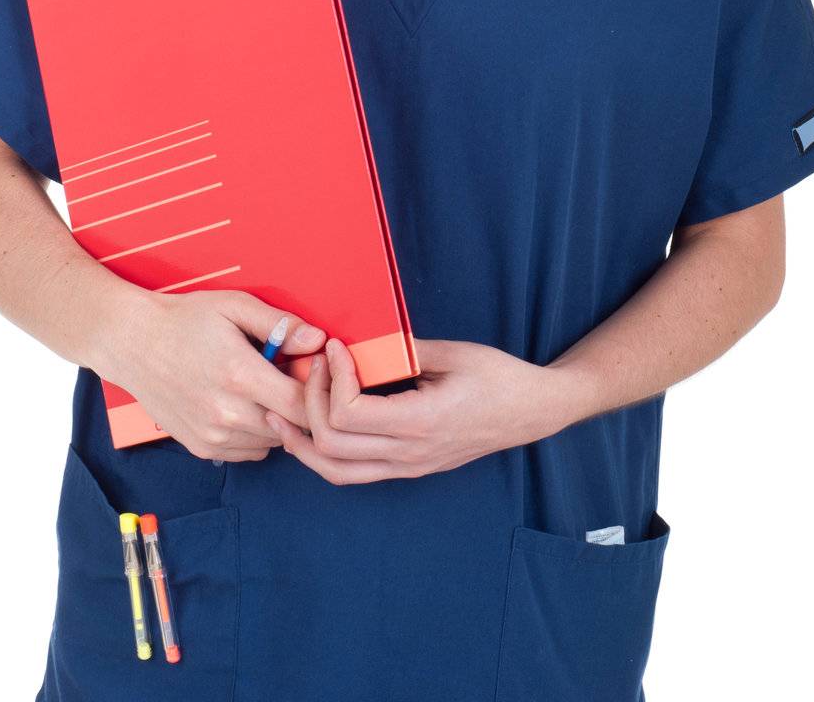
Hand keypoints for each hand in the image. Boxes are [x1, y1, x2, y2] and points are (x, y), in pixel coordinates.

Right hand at [102, 288, 324, 460]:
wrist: (132, 343)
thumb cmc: (184, 320)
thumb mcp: (234, 306)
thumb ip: (279, 324)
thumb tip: (317, 340)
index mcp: (240, 376)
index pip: (302, 404)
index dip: (317, 390)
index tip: (313, 370)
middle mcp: (227, 414)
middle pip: (291, 427)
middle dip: (299, 404)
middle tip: (288, 376)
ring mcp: (213, 436)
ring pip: (272, 443)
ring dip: (279, 421)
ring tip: (263, 389)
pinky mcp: (202, 447)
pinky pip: (249, 452)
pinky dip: (256, 434)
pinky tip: (245, 405)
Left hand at [264, 337, 559, 484]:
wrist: (531, 411)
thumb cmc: (499, 377)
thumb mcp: (454, 353)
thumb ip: (404, 350)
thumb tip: (359, 340)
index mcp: (422, 423)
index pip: (349, 415)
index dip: (331, 379)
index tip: (334, 347)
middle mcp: (410, 454)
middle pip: (332, 446)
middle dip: (310, 402)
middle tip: (313, 366)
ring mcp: (408, 467)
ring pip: (336, 472)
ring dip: (303, 441)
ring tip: (281, 413)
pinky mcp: (408, 468)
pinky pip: (353, 472)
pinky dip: (323, 453)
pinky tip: (310, 430)